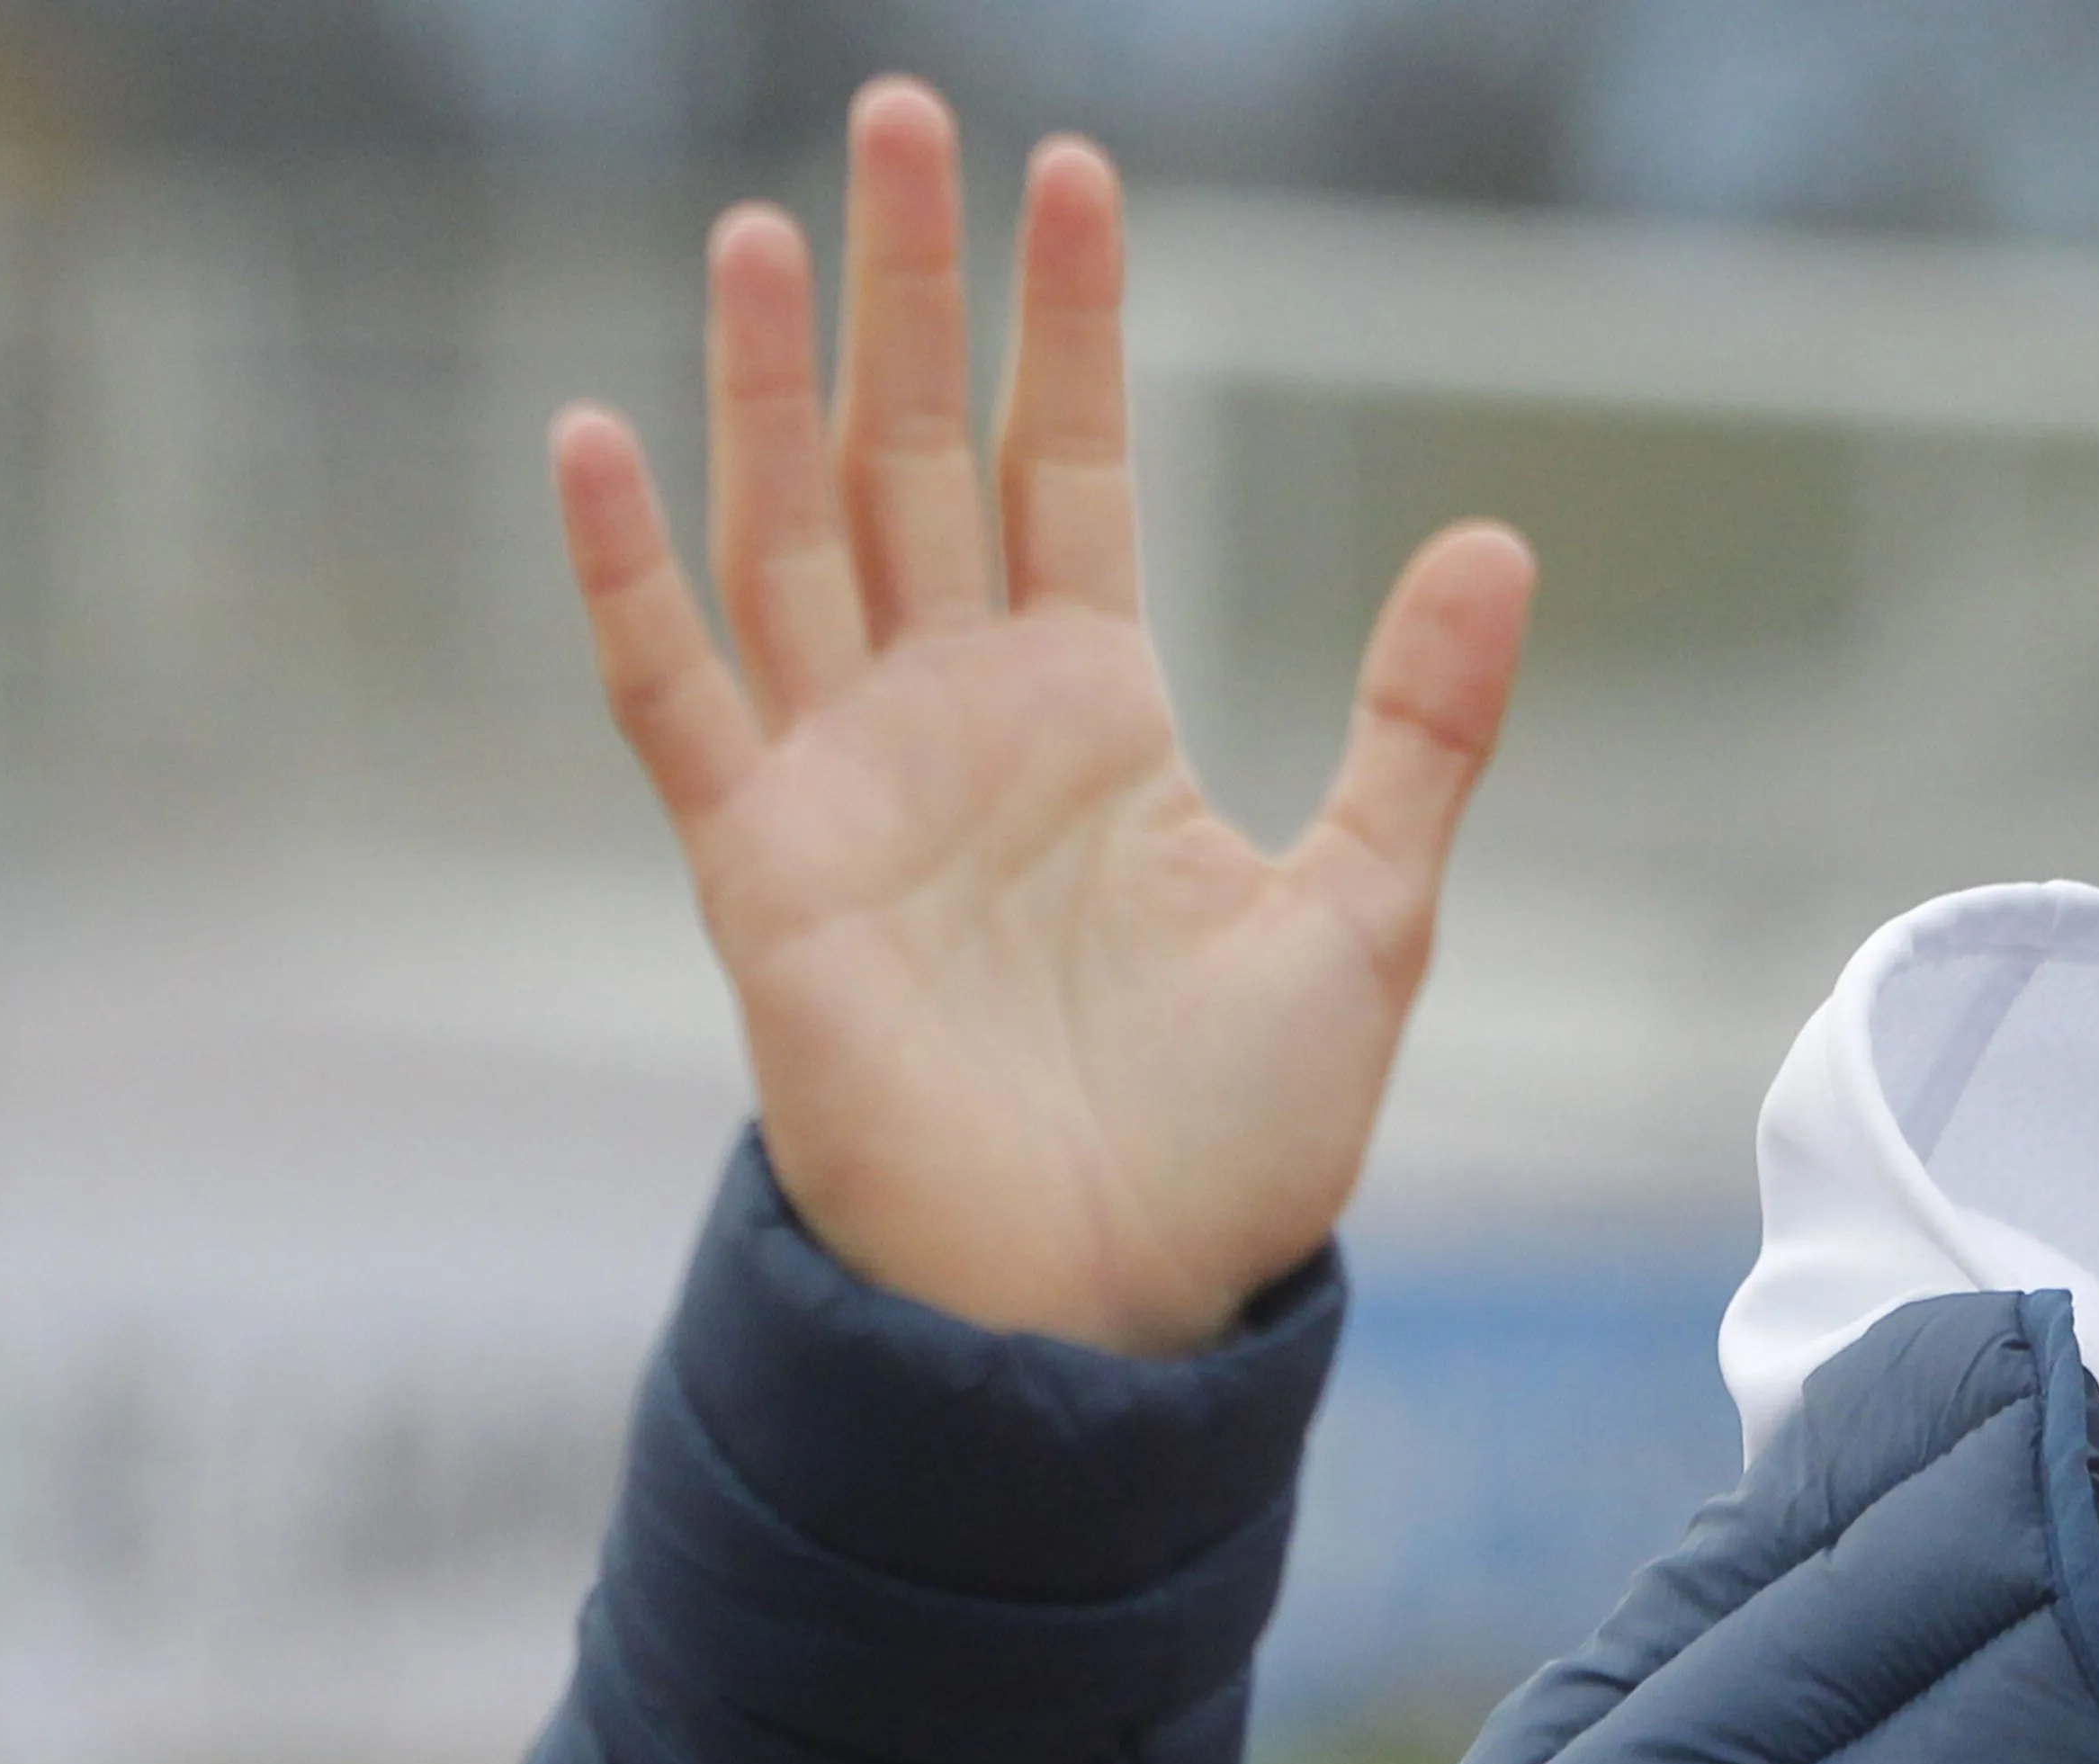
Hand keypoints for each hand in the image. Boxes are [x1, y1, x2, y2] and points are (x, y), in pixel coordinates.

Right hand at [552, 78, 1536, 1354]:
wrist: (1116, 1309)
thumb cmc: (1234, 1142)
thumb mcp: (1368, 910)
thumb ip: (1417, 725)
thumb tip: (1498, 540)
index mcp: (1094, 712)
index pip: (1071, 465)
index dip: (1070, 326)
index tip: (1077, 173)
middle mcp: (958, 719)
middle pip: (918, 455)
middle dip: (910, 293)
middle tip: (906, 116)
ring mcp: (847, 784)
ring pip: (794, 533)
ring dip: (775, 385)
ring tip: (776, 227)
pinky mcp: (761, 872)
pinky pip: (675, 695)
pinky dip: (628, 574)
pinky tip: (600, 437)